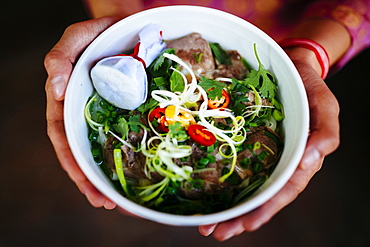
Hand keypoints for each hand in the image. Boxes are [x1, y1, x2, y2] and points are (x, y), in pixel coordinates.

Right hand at [45, 16, 121, 208]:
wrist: (127, 23)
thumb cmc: (100, 29)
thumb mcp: (78, 37)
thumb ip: (61, 57)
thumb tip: (54, 88)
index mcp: (68, 98)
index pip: (62, 136)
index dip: (71, 161)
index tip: (84, 182)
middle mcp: (84, 109)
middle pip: (80, 150)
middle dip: (89, 178)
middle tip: (105, 203)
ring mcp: (105, 111)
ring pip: (100, 148)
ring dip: (106, 175)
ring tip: (117, 201)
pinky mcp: (125, 109)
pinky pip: (122, 135)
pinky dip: (124, 156)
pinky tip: (134, 174)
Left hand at [198, 59, 339, 240]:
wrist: (290, 67)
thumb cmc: (309, 87)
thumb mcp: (325, 105)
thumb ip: (326, 132)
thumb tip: (312, 159)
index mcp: (299, 158)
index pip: (283, 191)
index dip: (266, 209)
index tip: (245, 224)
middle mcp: (278, 161)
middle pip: (259, 196)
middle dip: (239, 217)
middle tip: (215, 232)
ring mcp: (261, 153)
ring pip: (245, 186)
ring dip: (226, 208)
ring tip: (206, 225)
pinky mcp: (247, 142)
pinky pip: (234, 165)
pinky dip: (221, 182)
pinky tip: (205, 194)